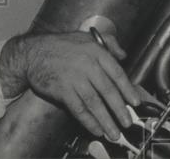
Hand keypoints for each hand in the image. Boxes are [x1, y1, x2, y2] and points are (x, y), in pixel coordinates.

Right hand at [0, 31, 139, 141]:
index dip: (128, 89)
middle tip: (127, 122)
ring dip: (106, 120)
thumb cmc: (62, 45)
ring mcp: (75, 79)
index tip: (135, 102)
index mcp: (97, 52)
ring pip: (94, 103)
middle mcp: (88, 65)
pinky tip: (96, 129)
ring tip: (114, 132)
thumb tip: (123, 55)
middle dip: (119, 109)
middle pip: (108, 91)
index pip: (117, 73)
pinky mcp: (62, 91)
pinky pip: (78, 109)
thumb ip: (109, 43)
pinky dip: (88, 121)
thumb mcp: (88, 37)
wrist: (34, 53)